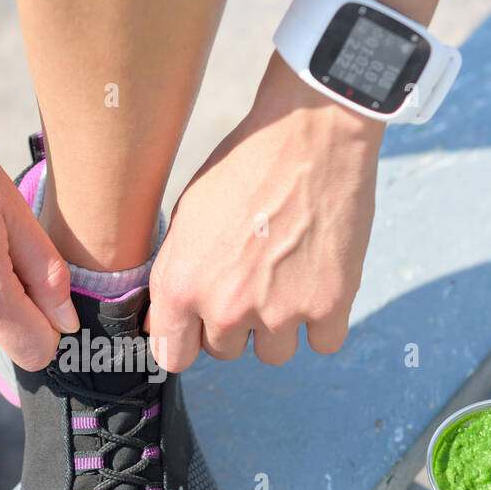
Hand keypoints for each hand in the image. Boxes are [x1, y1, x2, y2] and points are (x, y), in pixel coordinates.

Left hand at [148, 55, 383, 370]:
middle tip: (252, 275)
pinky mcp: (328, 305)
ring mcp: (279, 312)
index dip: (187, 340)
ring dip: (279, 326)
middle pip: (226, 352)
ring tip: (287, 275)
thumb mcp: (185, 217)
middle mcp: (226, 308)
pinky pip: (322, 343)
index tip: (200, 327)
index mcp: (181, 287)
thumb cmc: (243, 166)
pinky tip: (317, 281)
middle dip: (235, 323)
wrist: (309, 133)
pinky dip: (322, 320)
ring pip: (273, 353)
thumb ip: (172, 277)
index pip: (173, 356)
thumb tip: (161, 325)